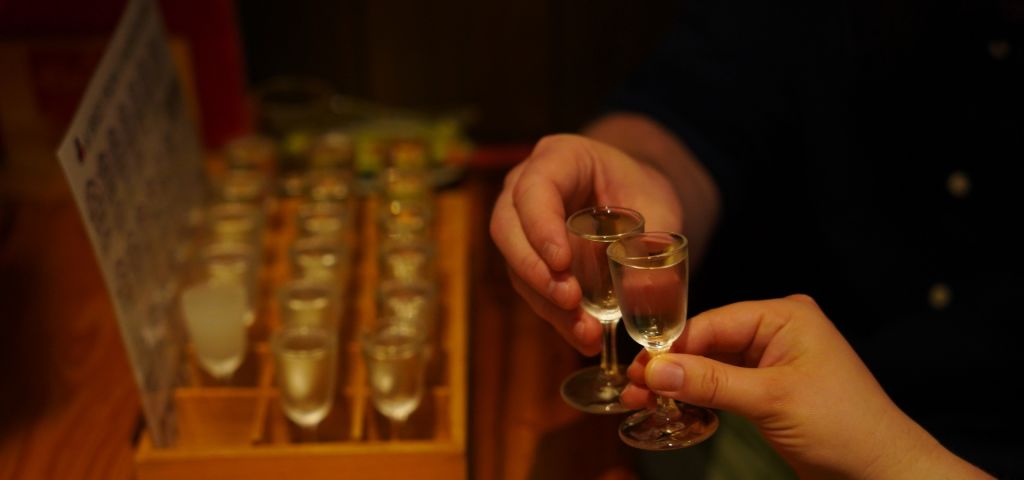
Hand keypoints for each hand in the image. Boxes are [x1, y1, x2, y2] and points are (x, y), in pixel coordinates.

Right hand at [489, 133, 681, 354]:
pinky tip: (583, 335)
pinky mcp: (527, 256)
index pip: (534, 188)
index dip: (540, 226)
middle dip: (535, 271)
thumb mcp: (659, 208)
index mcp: (558, 158)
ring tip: (584, 331)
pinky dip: (554, 314)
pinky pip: (530, 286)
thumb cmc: (643, 190)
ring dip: (546, 301)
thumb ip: (654, 244)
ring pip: (514, 263)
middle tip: (570, 301)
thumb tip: (644, 296)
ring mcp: (520, 223)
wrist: (636, 197)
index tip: (562, 263)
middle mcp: (525, 187)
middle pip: (507, 228)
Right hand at [621, 295, 989, 478]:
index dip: (672, 347)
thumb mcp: (770, 400)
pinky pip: (725, 384)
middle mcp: (777, 330)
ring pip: (712, 365)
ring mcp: (774, 361)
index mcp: (784, 316)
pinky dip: (700, 396)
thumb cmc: (842, 427)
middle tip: (632, 388)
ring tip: (642, 399)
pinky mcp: (770, 389)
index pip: (712, 323)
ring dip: (681, 383)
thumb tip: (654, 369)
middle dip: (671, 367)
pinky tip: (674, 406)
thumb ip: (710, 382)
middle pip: (708, 342)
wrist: (883, 473)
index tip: (636, 370)